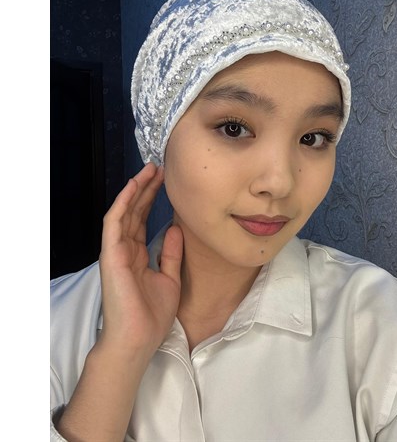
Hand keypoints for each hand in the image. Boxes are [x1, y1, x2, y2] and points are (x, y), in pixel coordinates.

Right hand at [98, 162, 182, 358]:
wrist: (139, 339)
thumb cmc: (152, 314)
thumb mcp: (170, 278)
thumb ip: (171, 253)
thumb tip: (174, 229)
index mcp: (138, 255)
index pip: (143, 220)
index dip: (152, 200)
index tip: (165, 182)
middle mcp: (126, 249)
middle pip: (134, 212)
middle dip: (146, 189)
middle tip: (159, 168)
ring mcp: (117, 251)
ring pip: (125, 212)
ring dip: (136, 190)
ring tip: (149, 170)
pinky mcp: (111, 255)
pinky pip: (115, 223)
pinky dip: (123, 203)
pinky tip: (133, 187)